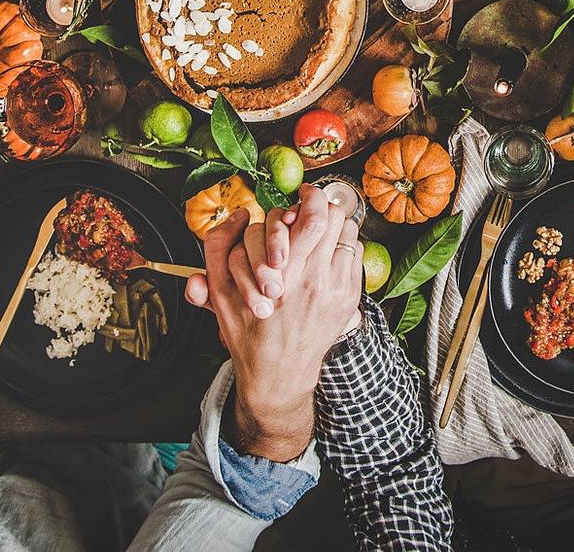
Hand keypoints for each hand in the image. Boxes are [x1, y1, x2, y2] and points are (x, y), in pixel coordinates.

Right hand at [184, 186, 363, 459]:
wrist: (278, 376)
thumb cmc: (247, 333)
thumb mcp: (220, 294)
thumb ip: (219, 249)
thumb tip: (240, 216)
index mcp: (285, 275)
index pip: (314, 217)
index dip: (309, 198)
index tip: (300, 197)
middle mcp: (316, 280)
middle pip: (336, 218)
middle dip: (320, 208)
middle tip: (308, 211)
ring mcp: (338, 289)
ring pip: (348, 232)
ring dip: (332, 226)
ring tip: (317, 234)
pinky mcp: (350, 297)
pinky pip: (355, 253)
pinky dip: (342, 246)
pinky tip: (326, 255)